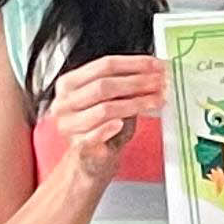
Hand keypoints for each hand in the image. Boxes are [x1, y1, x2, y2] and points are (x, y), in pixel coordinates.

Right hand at [42, 54, 168, 181]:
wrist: (91, 158)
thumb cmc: (103, 127)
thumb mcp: (114, 100)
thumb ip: (126, 85)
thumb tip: (153, 72)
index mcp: (69, 84)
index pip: (103, 66)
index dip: (134, 64)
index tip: (155, 65)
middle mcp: (64, 102)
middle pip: (104, 85)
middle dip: (137, 82)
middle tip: (160, 82)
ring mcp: (68, 124)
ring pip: (104, 108)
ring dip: (135, 103)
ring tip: (156, 100)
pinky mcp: (77, 145)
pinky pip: (95, 134)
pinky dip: (109, 128)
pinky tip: (121, 124)